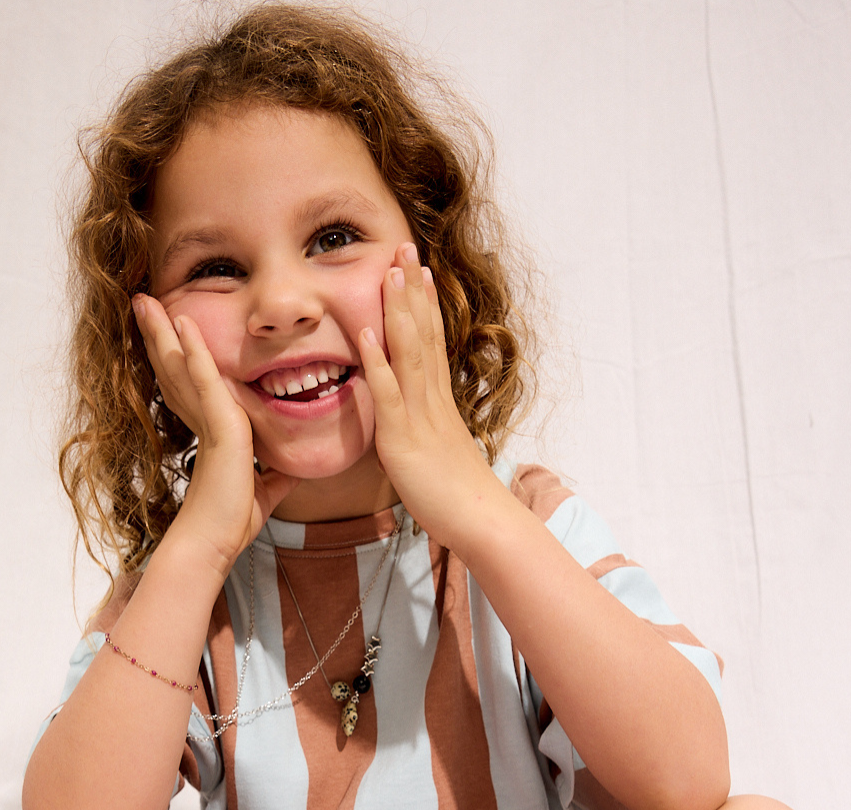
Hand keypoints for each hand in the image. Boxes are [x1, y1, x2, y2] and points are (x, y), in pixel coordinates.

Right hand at [132, 295, 300, 572]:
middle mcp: (201, 422)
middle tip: (143, 303)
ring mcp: (207, 422)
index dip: (178, 358)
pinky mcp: (219, 427)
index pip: (190, 386)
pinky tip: (183, 322)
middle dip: (159, 335)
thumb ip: (275, 477)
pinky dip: (195, 351)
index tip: (169, 331)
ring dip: (164, 331)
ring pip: (181, 366)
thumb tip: (291, 470)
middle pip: (175, 368)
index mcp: (211, 433)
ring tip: (145, 299)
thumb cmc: (231, 524)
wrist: (214, 544)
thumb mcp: (263, 492)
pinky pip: (205, 381)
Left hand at [356, 244, 491, 546]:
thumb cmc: (463, 499)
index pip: (433, 343)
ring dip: (398, 309)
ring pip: (409, 352)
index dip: (425, 305)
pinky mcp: (403, 440)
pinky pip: (389, 394)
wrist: (483, 522)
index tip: (418, 270)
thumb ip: (430, 435)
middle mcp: (431, 401)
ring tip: (389, 269)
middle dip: (412, 289)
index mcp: (439, 404)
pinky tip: (367, 331)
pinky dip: (377, 361)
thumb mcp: (443, 456)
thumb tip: (424, 429)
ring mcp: (419, 417)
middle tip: (404, 246)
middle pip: (424, 334)